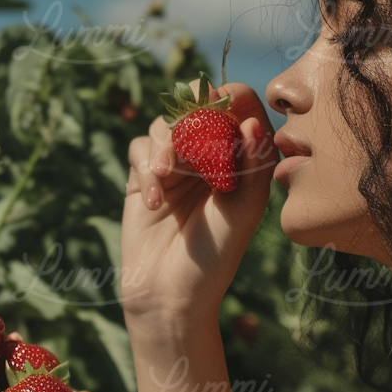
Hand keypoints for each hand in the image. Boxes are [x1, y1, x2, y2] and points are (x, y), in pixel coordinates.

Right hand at [121, 80, 277, 333]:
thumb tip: (250, 121)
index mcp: (241, 161)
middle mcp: (209, 158)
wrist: (170, 293)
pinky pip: (140, 149)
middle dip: (189, 120)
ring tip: (164, 179)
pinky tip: (155, 202)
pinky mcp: (144, 177)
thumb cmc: (217, 256)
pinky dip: (145, 168)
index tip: (220, 104)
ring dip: (164, 147)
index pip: (239, 110)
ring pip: (164, 125)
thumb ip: (252, 164)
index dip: (230, 98)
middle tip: (185, 136)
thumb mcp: (244, 210)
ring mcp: (176, 166)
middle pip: (196, 108)